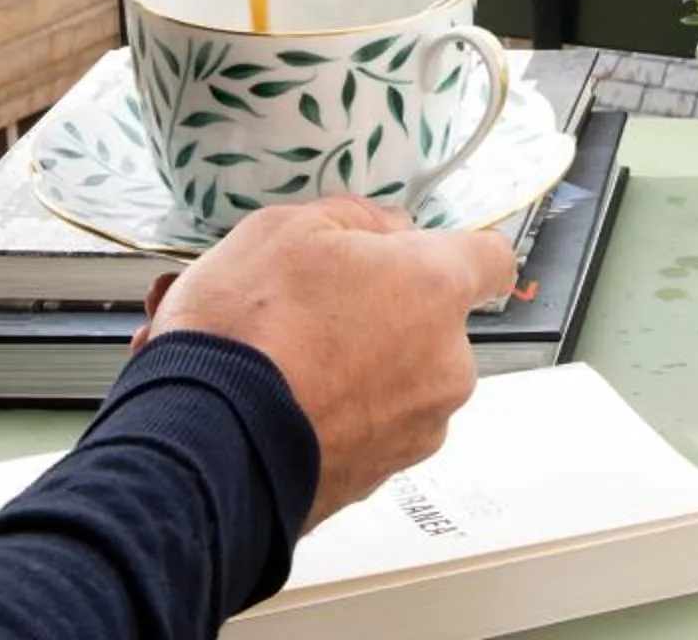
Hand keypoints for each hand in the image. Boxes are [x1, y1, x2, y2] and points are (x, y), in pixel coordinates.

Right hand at [135, 197, 516, 524]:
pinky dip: (337, 414)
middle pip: (435, 324)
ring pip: (400, 381)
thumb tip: (385, 231)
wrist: (206, 442)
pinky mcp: (379, 477)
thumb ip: (356, 219)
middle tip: (316, 308)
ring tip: (287, 362)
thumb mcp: (287, 229)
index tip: (428, 256)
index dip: (459, 250)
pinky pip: (369, 429)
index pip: (491, 258)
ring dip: (360, 369)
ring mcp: (417, 429)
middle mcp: (446, 364)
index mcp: (436, 288)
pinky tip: (283, 402)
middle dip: (387, 313)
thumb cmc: (250, 330)